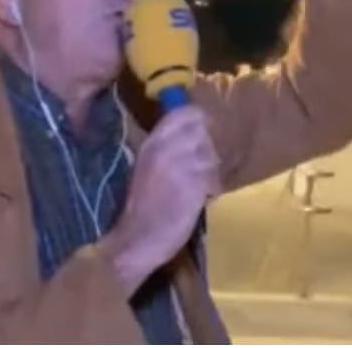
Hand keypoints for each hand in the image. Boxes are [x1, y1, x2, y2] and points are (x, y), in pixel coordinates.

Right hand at [98, 107, 219, 294]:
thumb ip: (166, 149)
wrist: (136, 238)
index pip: (184, 113)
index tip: (205, 128)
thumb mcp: (146, 167)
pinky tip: (206, 195)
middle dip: (208, 145)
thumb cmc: (139, 206)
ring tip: (205, 181)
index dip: (199, 119)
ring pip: (212, 154)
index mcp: (152, 143)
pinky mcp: (196, 186)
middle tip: (206, 161)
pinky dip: (214, 185)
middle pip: (203, 132)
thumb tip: (190, 135)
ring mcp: (183, 166)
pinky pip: (215, 177)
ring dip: (212, 167)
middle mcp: (168, 149)